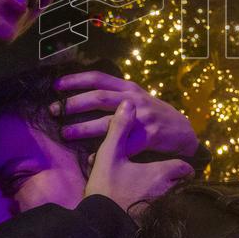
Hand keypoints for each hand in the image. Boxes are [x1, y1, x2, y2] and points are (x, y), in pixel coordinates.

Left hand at [52, 70, 199, 157]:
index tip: (56, 85)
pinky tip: (90, 160)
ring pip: (107, 122)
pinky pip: (122, 146)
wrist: (184, 132)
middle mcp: (134, 99)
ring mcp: (143, 118)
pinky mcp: (149, 137)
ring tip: (66, 133)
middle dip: (73, 104)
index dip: (76, 80)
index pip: (99, 78)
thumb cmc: (155, 114)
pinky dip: (104, 154)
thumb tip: (85, 95)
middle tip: (54, 111)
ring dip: (83, 128)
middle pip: (99, 98)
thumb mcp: (139, 98)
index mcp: (129, 88)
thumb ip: (117, 95)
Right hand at [84, 102, 193, 217]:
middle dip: (176, 181)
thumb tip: (127, 103)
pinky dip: (157, 209)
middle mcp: (167, 191)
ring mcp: (160, 209)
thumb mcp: (109, 155)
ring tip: (154, 193)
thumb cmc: (107, 189)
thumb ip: (119, 129)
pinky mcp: (151, 224)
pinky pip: (162, 214)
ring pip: (172, 200)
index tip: (176, 164)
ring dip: (167, 195)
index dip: (181, 165)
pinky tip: (143, 207)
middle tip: (165, 178)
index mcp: (161, 173)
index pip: (183, 167)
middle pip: (181, 185)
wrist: (102, 227)